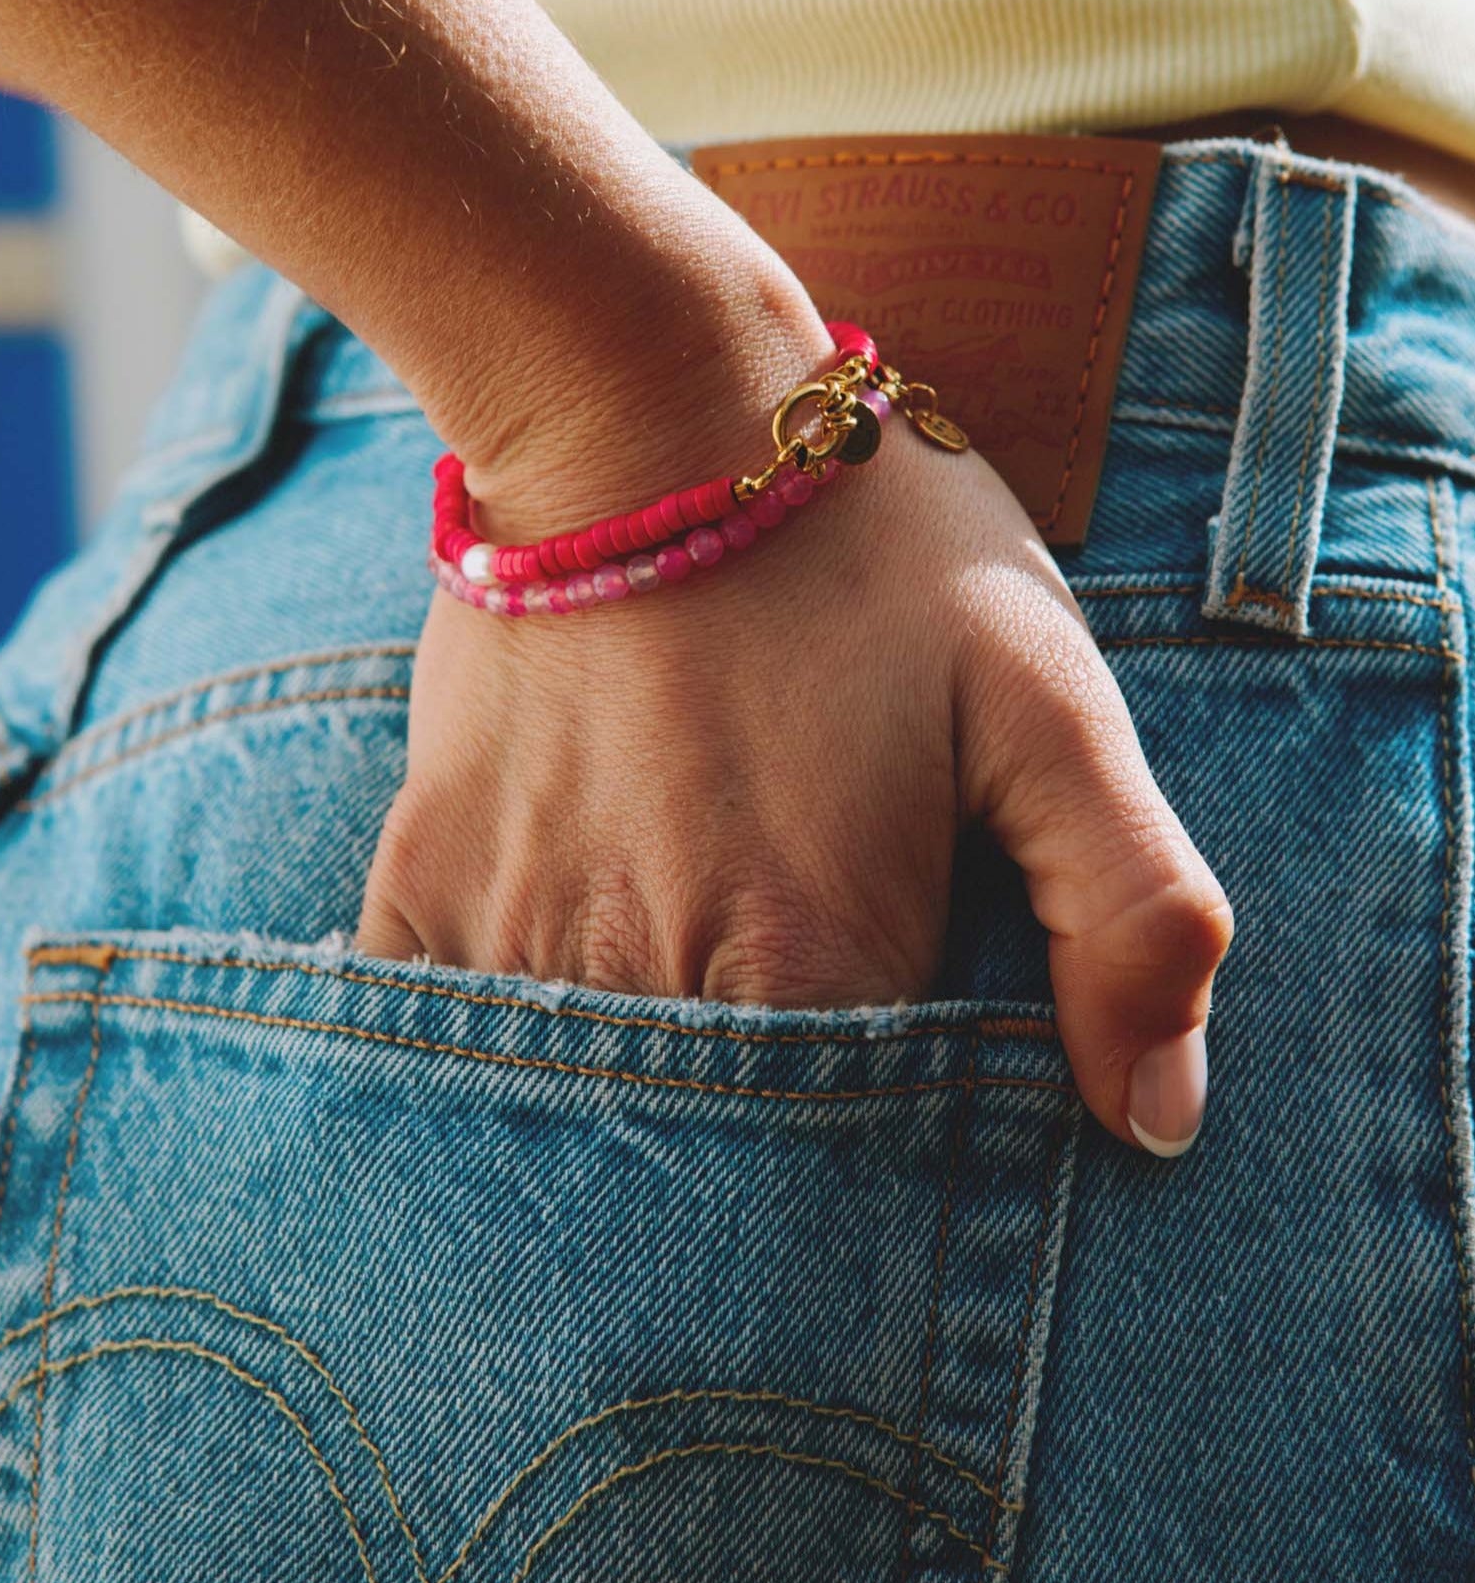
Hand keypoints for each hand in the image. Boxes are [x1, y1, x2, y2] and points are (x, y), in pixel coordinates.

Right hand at [356, 385, 1233, 1156]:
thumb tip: (1158, 1117)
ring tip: (685, 1005)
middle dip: (760, 1167)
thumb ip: (1129, 911)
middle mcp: (646, 980)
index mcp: (812, 957)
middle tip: (783, 1028)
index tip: (902, 1105)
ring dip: (639, 1109)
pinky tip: (570, 986)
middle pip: (712, 1168)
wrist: (644, 403)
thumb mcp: (1045, 696)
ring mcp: (514, 937)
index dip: (895, 1164)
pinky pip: (448, 1044)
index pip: (856, 1179)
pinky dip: (506, 1055)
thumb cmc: (868, 551)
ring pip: (580, 1122)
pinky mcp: (422, 885)